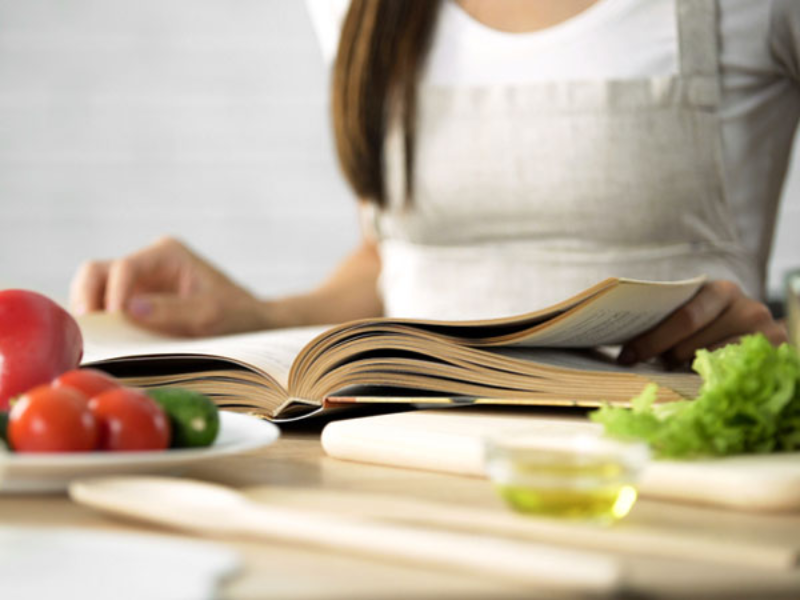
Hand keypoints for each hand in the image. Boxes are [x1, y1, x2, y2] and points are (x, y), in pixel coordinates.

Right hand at [70, 236, 269, 336]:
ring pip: (94, 289)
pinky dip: (100, 324)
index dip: (114, 293)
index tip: (114, 321)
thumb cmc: (236, 314)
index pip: (125, 267)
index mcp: (167, 254)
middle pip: (97, 271)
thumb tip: (129, 311)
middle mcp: (147, 263)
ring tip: (92, 339)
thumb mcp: (210, 314)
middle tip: (87, 330)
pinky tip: (102, 343)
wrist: (250, 323)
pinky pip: (105, 309)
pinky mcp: (135, 303)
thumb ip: (172, 311)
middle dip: (87, 298)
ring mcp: (138, 283)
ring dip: (91, 312)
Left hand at [618, 280, 787, 366]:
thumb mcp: (694, 311)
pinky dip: (706, 382)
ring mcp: (766, 335)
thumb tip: (625, 349)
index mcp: (721, 291)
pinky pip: (730, 378)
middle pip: (694, 346)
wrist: (756, 329)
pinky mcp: (776, 358)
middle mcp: (749, 309)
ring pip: (711, 366)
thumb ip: (667, 320)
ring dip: (683, 373)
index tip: (626, 357)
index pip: (685, 318)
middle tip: (642, 369)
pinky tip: (692, 384)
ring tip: (669, 374)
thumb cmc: (713, 321)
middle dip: (664, 359)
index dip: (651, 340)